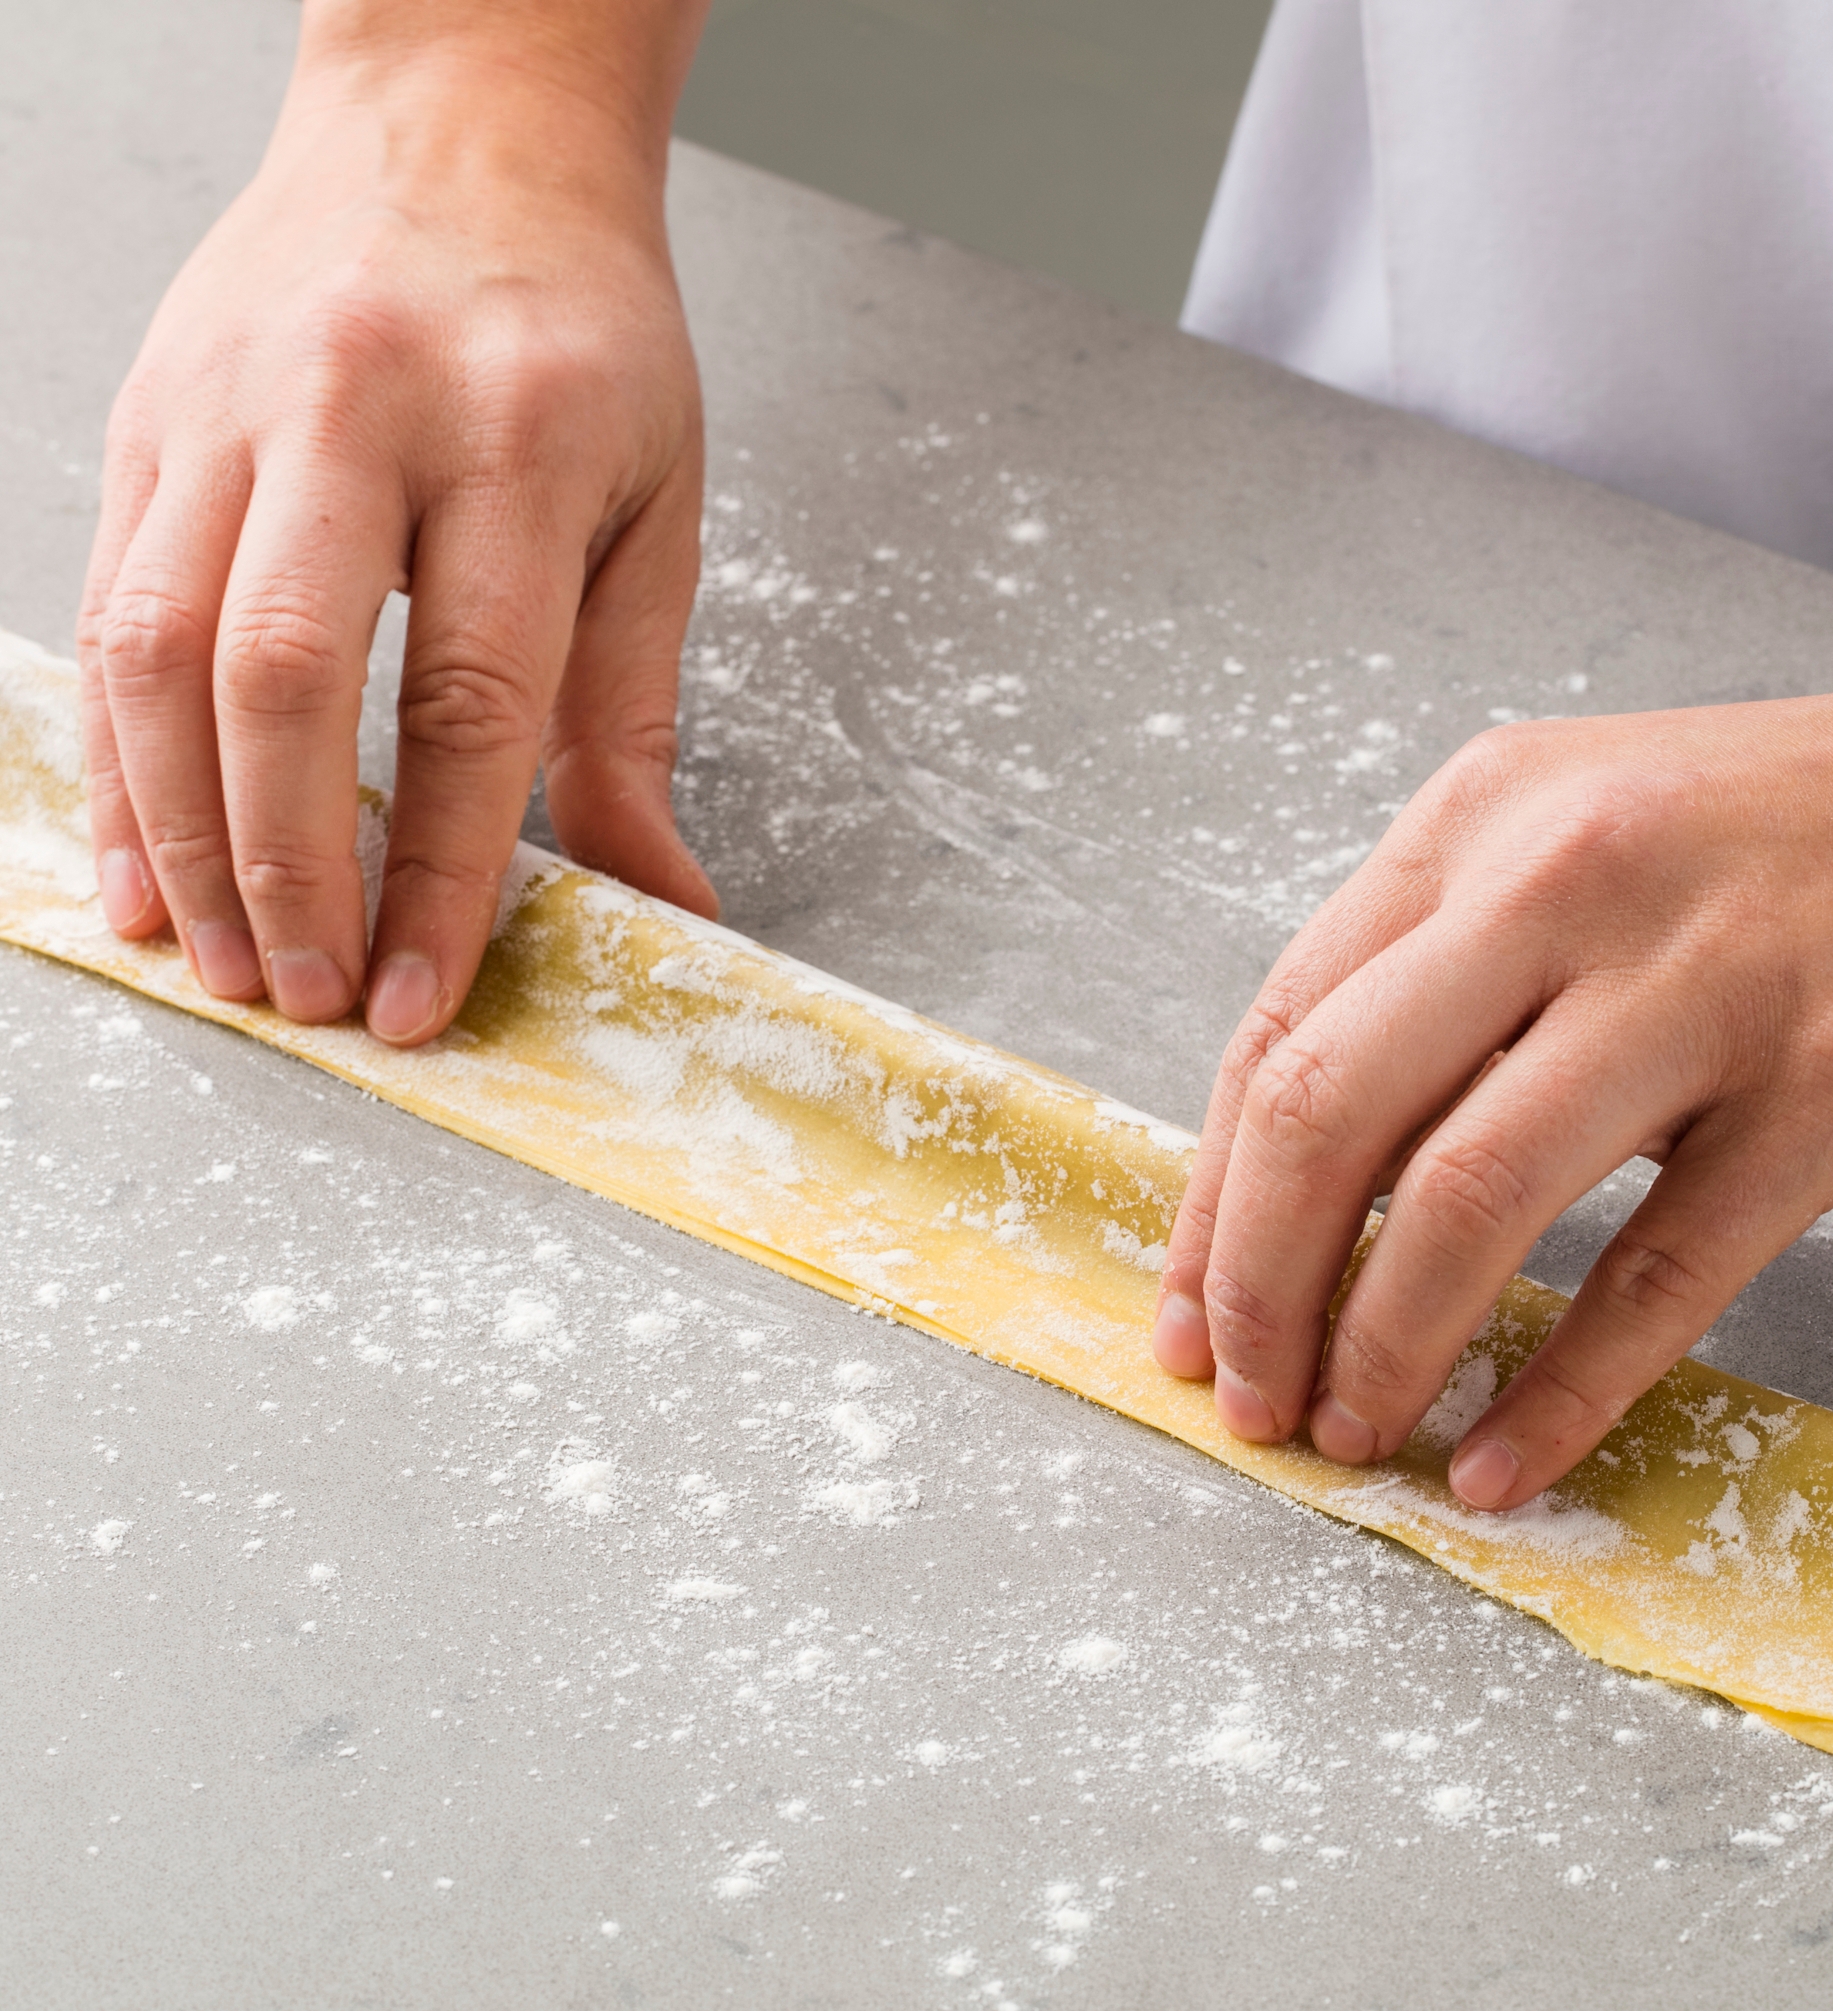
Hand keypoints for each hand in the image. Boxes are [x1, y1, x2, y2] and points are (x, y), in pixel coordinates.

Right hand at [76, 2, 715, 1045]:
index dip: (440, 871)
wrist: (465, 129)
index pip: (469, 700)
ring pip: (164, 650)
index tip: (424, 996)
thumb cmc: (583, 334)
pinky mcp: (152, 422)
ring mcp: (232, 410)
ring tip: (222, 962)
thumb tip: (662, 898)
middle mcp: (359, 416)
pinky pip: (105, 609)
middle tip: (314, 995)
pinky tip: (135, 863)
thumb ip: (635, 715)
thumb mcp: (658, 511)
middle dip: (288, 867)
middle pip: (285, 676)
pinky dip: (112, 757)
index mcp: (519, 445)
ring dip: (180, 834)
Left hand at [1153, 635, 1832, 1508]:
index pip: (1279, 1034)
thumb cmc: (1784, 839)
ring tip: (1356, 1433)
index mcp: (1473, 821)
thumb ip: (1438, 976)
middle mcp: (1563, 879)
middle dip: (1263, 1288)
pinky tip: (1505, 1459)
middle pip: (1334, 1113)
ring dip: (1386, 1347)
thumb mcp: (1572, 844)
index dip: (1209, 1204)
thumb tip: (1301, 1188)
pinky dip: (1564, 1391)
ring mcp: (1702, 978)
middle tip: (1255, 1402)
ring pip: (1474, 1198)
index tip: (1192, 1320)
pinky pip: (1662, 1274)